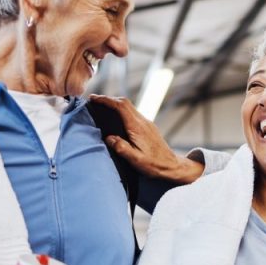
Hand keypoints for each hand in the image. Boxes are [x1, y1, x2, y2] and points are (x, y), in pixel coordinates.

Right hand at [87, 95, 203, 183]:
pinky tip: (116, 118)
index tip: (93, 98)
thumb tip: (108, 138)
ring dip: (115, 104)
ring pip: (129, 107)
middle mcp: (142, 122)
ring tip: (102, 107)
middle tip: (94, 100)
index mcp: (137, 127)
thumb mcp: (136, 160)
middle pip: (125, 102)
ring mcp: (146, 123)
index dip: (106, 100)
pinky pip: (132, 113)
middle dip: (109, 99)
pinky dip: (121, 111)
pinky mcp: (148, 127)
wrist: (172, 166)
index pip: (120, 106)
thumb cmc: (154, 165)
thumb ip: (122, 148)